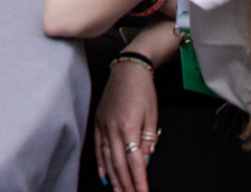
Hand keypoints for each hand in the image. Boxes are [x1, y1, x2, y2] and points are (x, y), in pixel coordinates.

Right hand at [95, 57, 160, 191]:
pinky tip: (104, 176)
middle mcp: (113, 129)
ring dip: (113, 179)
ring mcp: (103, 126)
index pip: (135, 162)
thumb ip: (149, 140)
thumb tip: (145, 161)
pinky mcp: (98, 122)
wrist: (128, 70)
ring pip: (107, 159)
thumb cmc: (143, 91)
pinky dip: (100, 164)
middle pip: (119, 164)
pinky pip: (97, 148)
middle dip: (126, 184)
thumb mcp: (153, 116)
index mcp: (129, 127)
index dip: (139, 181)